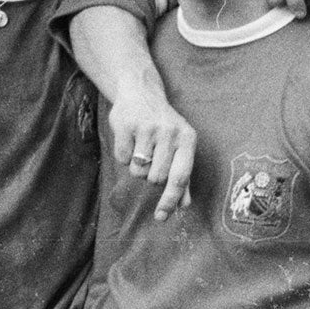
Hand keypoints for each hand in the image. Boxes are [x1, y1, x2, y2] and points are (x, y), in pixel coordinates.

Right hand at [108, 86, 195, 221]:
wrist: (140, 91)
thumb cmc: (163, 126)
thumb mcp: (179, 145)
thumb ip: (183, 176)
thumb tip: (184, 205)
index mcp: (187, 138)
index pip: (180, 177)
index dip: (170, 200)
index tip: (161, 217)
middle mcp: (169, 132)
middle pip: (156, 178)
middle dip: (151, 176)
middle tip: (151, 158)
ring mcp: (147, 128)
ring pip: (138, 171)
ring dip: (137, 167)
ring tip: (141, 147)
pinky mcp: (126, 125)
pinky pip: (122, 158)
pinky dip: (124, 155)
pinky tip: (130, 140)